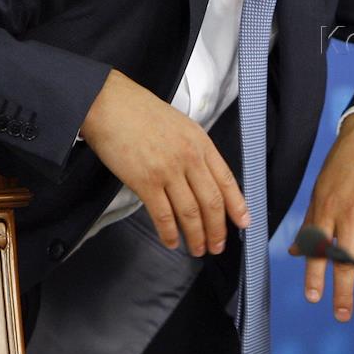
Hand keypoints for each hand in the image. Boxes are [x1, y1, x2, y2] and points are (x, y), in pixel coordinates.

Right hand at [80, 69, 249, 255]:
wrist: (110, 104)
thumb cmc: (141, 112)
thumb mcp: (181, 125)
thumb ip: (195, 150)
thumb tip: (203, 177)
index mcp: (201, 143)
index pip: (226, 180)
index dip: (237, 205)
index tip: (244, 222)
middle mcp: (189, 158)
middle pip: (211, 202)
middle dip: (217, 229)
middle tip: (218, 246)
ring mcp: (168, 170)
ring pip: (190, 212)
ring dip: (196, 235)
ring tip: (198, 249)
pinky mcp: (145, 181)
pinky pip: (162, 214)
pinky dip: (169, 232)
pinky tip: (172, 242)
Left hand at [289, 111, 353, 320]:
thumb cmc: (344, 163)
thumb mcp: (320, 189)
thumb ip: (310, 223)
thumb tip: (295, 253)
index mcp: (326, 209)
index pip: (319, 250)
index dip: (316, 276)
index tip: (314, 298)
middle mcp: (349, 215)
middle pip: (346, 261)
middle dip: (343, 292)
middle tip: (342, 315)